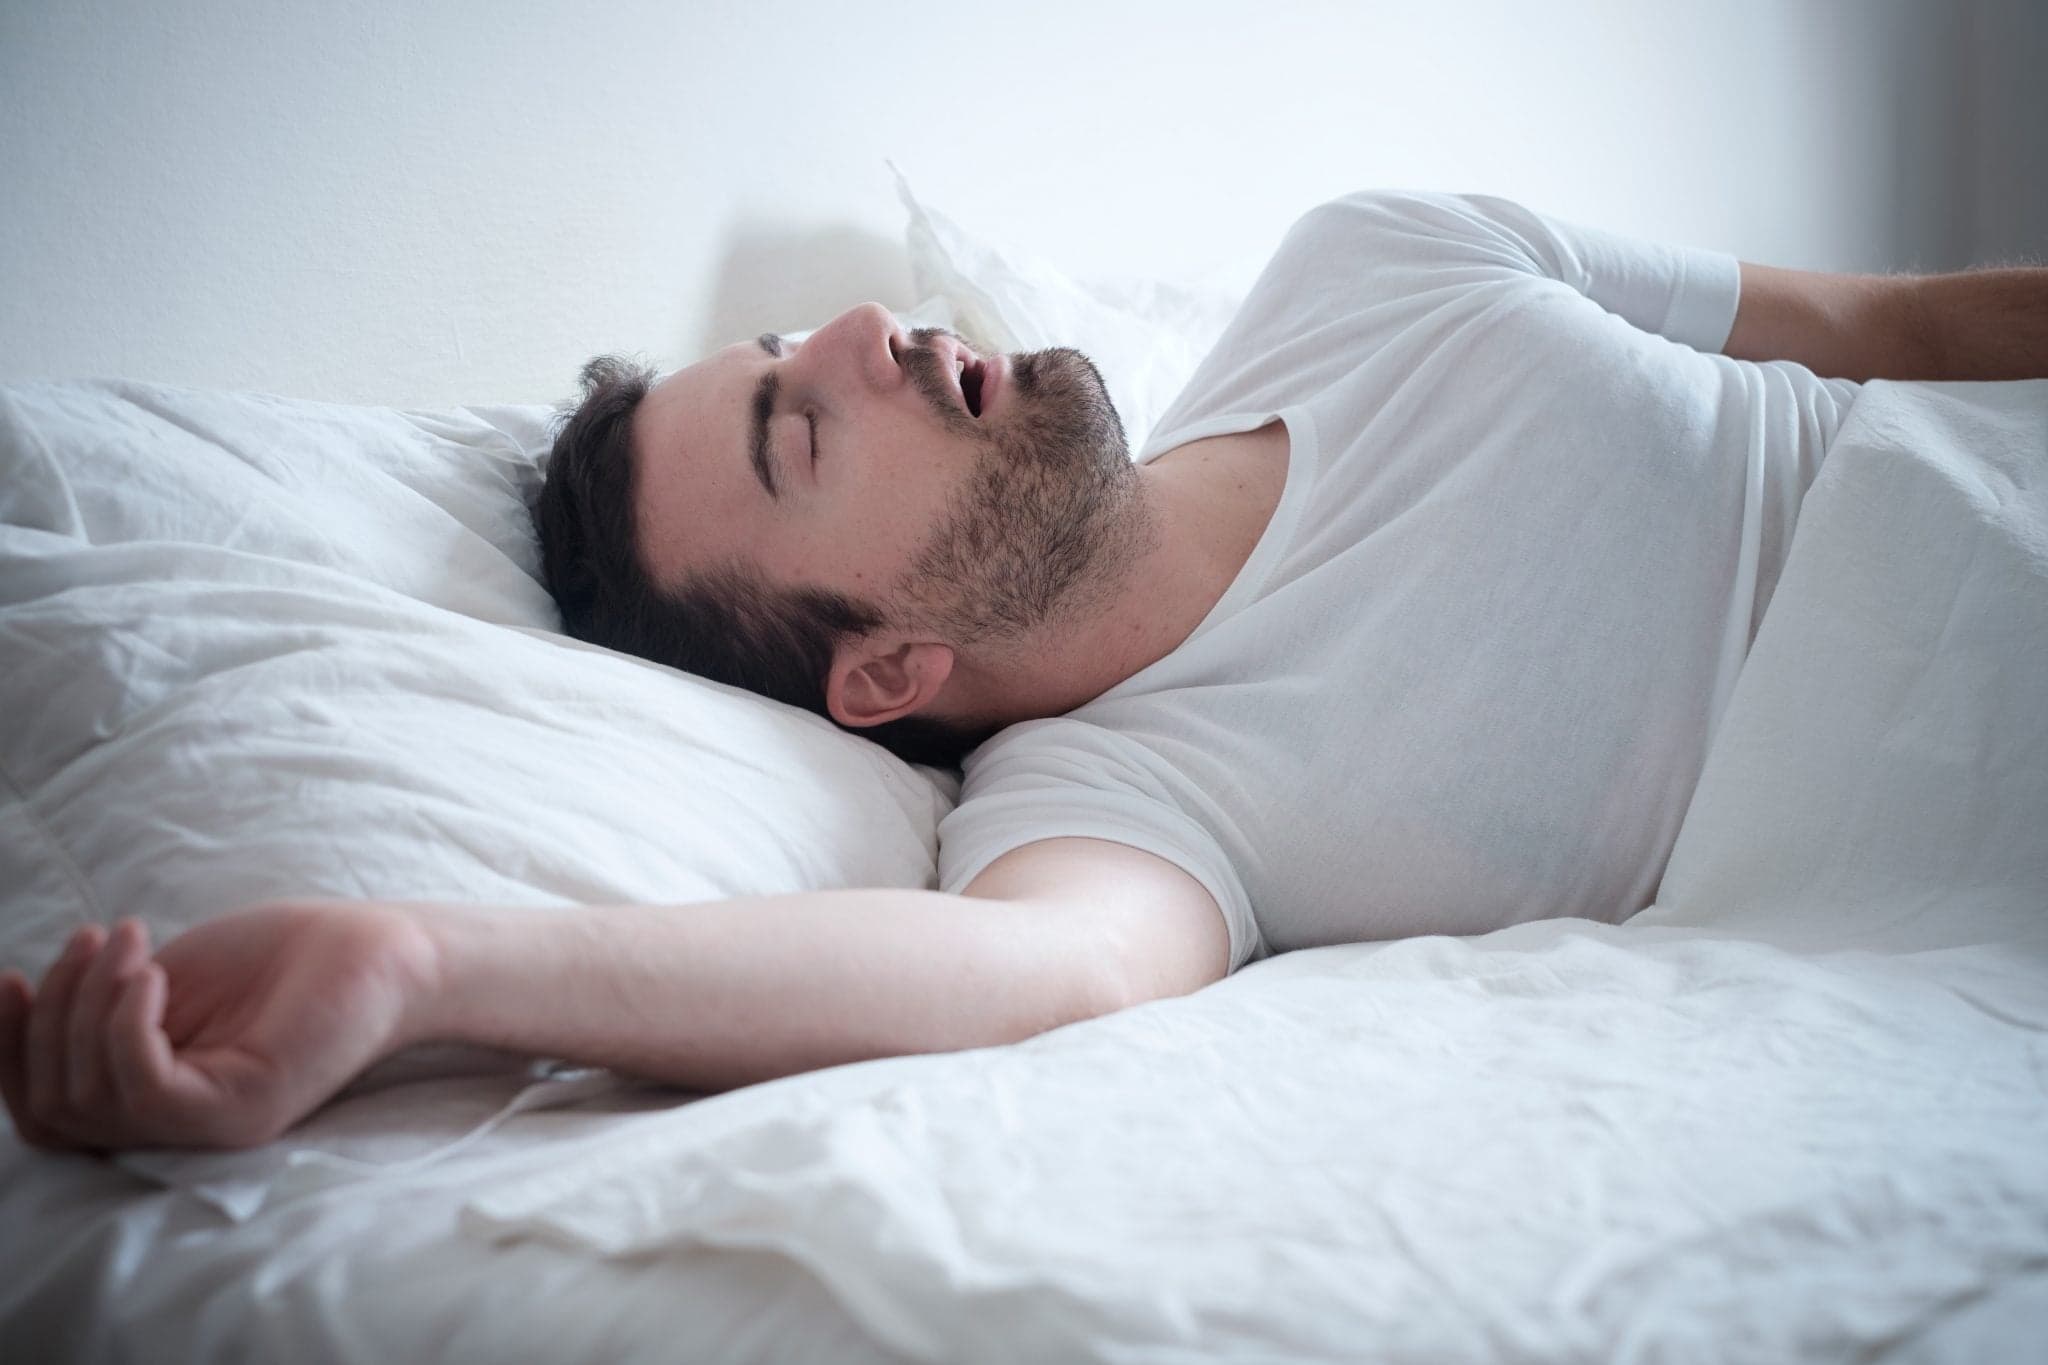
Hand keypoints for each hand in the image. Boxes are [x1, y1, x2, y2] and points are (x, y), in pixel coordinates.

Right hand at [0, 902, 440, 1152]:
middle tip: (97, 938)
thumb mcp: (161, 983)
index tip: (11, 975)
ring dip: (88, 1003)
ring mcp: (209, 1128)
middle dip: (51, 1014)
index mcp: (153, 1104)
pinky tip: (152, 970)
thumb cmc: (278, 960)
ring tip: (130, 939)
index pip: (44, 1112)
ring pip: (88, 1096)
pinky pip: (143, 1085)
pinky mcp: (240, 1112)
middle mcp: (177, 1131)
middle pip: (53, 1106)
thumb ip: (98, 1013)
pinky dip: (127, 1021)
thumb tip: (23, 1009)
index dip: (7, 1049)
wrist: (375, 950)